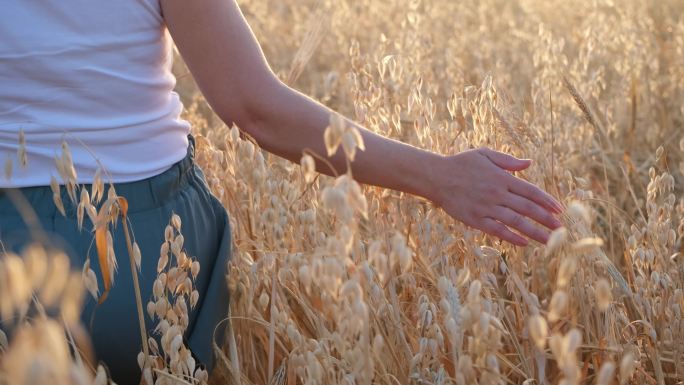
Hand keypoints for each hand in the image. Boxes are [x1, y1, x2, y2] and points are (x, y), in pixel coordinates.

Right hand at [429, 147, 562, 245]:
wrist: (436, 177)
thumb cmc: (461, 164)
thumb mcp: (484, 154)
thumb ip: (508, 161)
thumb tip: (529, 163)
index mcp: (501, 177)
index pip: (530, 191)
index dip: (547, 201)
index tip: (559, 210)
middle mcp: (497, 193)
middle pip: (528, 208)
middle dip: (546, 219)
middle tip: (561, 229)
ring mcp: (486, 207)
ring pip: (516, 222)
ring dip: (535, 232)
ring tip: (549, 240)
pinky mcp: (475, 219)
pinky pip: (498, 230)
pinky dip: (512, 237)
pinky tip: (524, 243)